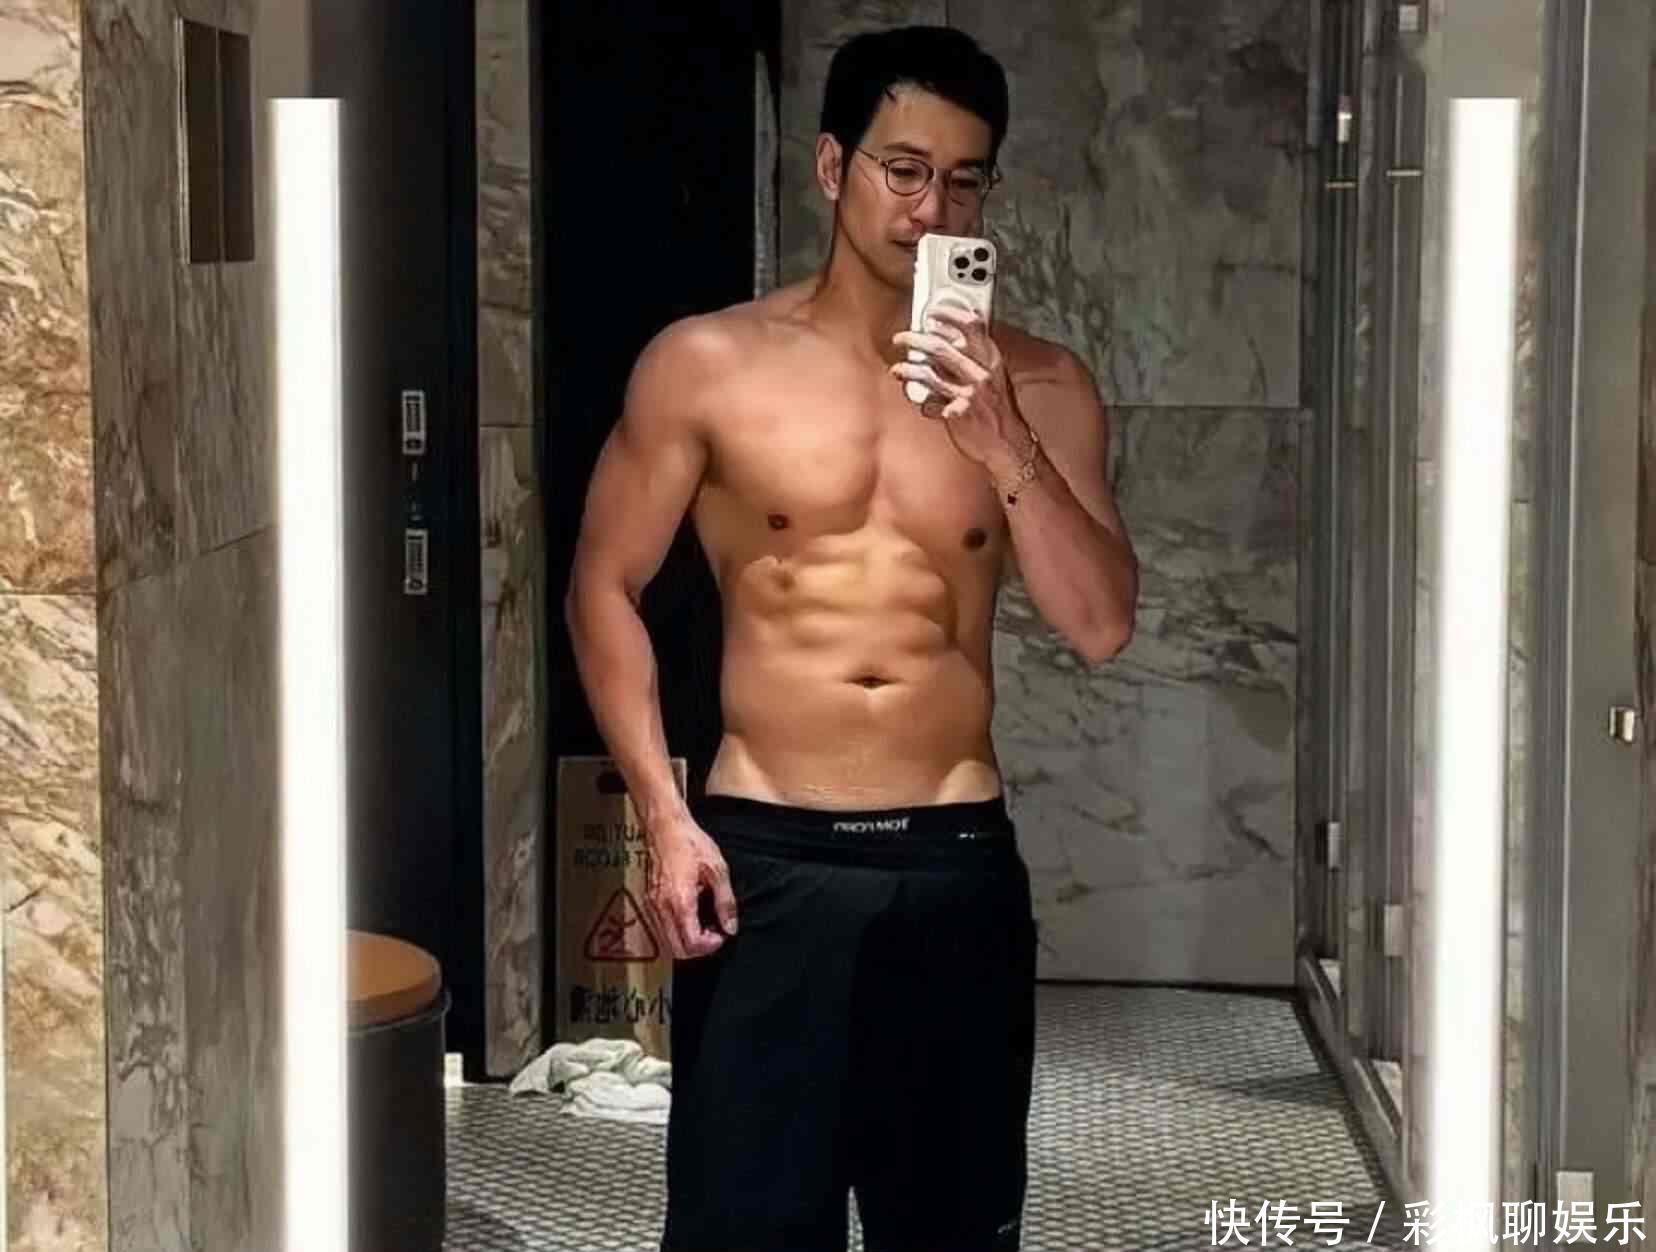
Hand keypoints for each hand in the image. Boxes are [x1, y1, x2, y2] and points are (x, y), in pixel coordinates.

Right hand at [644, 819, 737, 959]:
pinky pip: (662, 929)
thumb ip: (725, 901)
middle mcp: (662, 908)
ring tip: (705, 925)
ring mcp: (653, 906)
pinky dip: (678, 932)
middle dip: (699, 949)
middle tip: (715, 934)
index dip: (710, 946)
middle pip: (677, 950)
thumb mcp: (717, 869)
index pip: (692, 942)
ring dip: (688, 942)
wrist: (665, 826)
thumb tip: (730, 927)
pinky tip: (692, 916)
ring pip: (668, 942)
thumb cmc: (690, 843)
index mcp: (680, 901)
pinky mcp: (650, 901)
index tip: (722, 934)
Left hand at [890, 303, 1025, 466]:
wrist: (1009, 444)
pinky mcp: (957, 414)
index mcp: (991, 358)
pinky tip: (921, 402)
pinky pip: (929, 404)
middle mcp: (981, 373)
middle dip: (914, 339)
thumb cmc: (999, 409)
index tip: (931, 313)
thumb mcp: (995, 375)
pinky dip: (922, 403)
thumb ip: (975, 356)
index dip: (948, 314)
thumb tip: (949, 337)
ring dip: (908, 369)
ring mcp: (969, 394)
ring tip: (899, 369)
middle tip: (901, 339)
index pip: (971, 325)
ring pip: (928, 373)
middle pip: (940, 347)